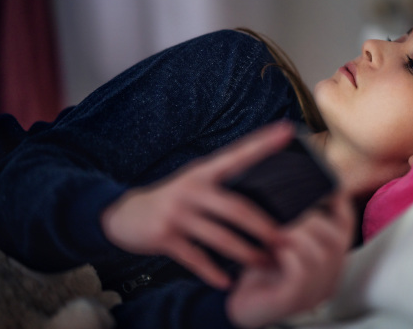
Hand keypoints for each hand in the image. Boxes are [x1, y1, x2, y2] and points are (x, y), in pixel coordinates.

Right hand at [101, 122, 295, 288]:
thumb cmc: (174, 200)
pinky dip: (213, 273)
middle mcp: (192, 188)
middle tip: (287, 241)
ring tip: (264, 263)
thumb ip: (225, 189)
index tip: (287, 130)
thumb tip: (268, 202)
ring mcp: (178, 213)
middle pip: (237, 208)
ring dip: (246, 254)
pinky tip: (227, 282)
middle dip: (264, 228)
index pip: (239, 154)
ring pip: (221, 238)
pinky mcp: (164, 236)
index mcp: (204, 172)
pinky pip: (196, 259)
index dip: (263, 142)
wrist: (125, 215)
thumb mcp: (196, 185)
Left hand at [226, 192, 354, 328]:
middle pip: (337, 240)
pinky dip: (288, 254)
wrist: (239, 304)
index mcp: (330, 258)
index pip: (346, 225)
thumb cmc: (259, 268)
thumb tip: (295, 180)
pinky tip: (273, 251)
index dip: (338, 201)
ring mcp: (314, 291)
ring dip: (297, 237)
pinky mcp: (294, 300)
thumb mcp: (279, 237)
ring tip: (278, 232)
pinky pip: (302, 272)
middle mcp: (329, 276)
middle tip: (288, 217)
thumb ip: (291, 218)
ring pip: (320, 255)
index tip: (325, 183)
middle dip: (312, 221)